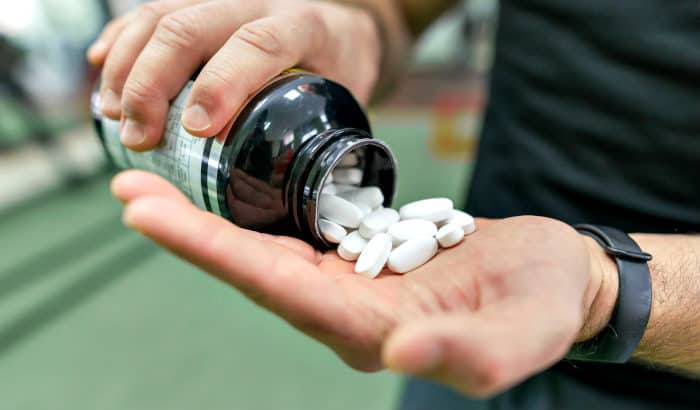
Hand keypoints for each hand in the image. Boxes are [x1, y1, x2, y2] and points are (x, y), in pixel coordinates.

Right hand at [87, 0, 379, 150]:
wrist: (342, 33)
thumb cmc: (341, 75)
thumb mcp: (347, 102)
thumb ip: (323, 136)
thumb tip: (293, 202)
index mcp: (304, 26)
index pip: (258, 44)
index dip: (222, 84)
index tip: (195, 130)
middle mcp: (259, 3)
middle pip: (192, 27)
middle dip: (154, 82)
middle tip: (138, 136)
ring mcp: (224, 0)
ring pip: (162, 16)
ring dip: (128, 65)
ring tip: (114, 114)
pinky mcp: (200, 4)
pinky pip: (150, 12)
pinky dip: (121, 38)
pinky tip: (101, 65)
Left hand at [112, 169, 618, 396]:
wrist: (560, 280)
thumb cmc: (546, 304)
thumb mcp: (525, 331)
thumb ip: (471, 354)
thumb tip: (401, 349)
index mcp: (374, 330)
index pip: (279, 290)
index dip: (214, 253)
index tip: (152, 216)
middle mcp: (348, 311)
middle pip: (255, 269)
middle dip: (190, 233)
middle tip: (127, 189)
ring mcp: (353, 284)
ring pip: (268, 250)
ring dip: (210, 220)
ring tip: (154, 186)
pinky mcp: (364, 256)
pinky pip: (298, 233)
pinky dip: (256, 212)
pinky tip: (228, 190)